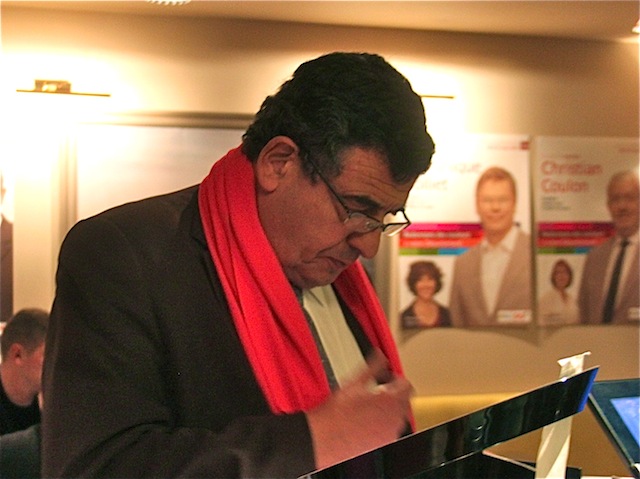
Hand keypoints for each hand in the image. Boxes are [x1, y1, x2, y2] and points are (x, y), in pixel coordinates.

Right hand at [306, 349, 413, 469]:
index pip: (407, 386)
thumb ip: (373, 366)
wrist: (325, 438)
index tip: (388, 378)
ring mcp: (390, 433)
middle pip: (404, 402)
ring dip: (389, 409)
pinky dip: (384, 424)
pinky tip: (367, 420)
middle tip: (378, 391)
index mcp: (391, 401)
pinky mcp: (382, 444)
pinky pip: (391, 431)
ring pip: (398, 417)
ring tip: (371, 406)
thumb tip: (380, 354)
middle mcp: (394, 419)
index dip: (397, 379)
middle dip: (394, 394)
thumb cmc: (337, 413)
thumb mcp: (355, 382)